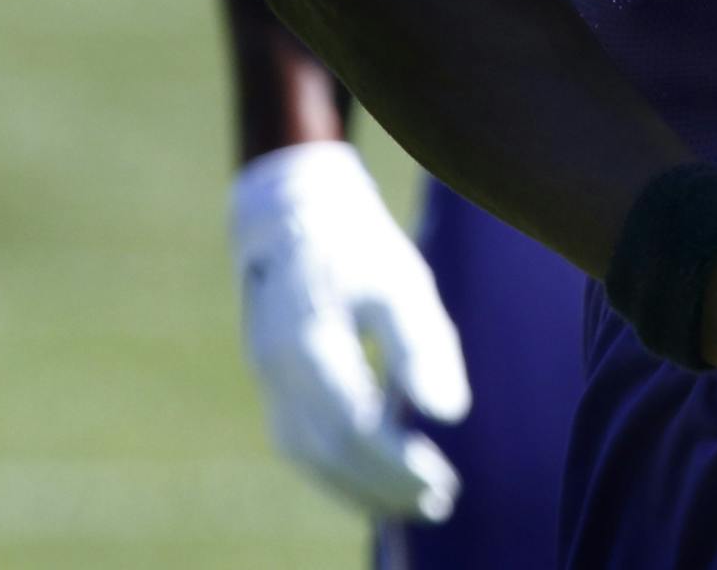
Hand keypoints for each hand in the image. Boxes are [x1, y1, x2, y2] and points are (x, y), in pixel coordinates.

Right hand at [230, 141, 471, 520]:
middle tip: (438, 503)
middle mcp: (278, 366)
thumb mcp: (401, 282)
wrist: (296, 211)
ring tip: (413, 504)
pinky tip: (375, 478)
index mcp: (311, 341)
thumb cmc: (360, 245)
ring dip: (359, 487)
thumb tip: (450, 415)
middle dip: (384, 486)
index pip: (356, 427)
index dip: (398, 465)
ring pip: (307, 454)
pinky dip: (334, 468)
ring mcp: (265, 375)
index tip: (442, 482)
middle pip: (330, 451)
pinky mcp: (268, 378)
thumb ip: (422, 348)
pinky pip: (297, 440)